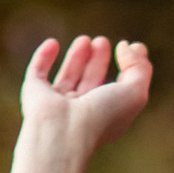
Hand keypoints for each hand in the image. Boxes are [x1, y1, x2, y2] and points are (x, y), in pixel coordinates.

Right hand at [9, 33, 151, 172]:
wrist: (64, 132)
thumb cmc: (101, 117)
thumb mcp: (135, 93)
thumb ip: (139, 67)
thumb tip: (125, 46)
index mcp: (106, 116)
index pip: (116, 91)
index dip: (124, 70)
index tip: (128, 47)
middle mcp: (81, 113)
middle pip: (90, 83)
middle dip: (97, 61)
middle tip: (102, 41)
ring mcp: (56, 105)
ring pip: (67, 78)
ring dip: (76, 58)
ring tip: (85, 40)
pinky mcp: (34, 95)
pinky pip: (36, 73)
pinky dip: (43, 57)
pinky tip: (53, 43)